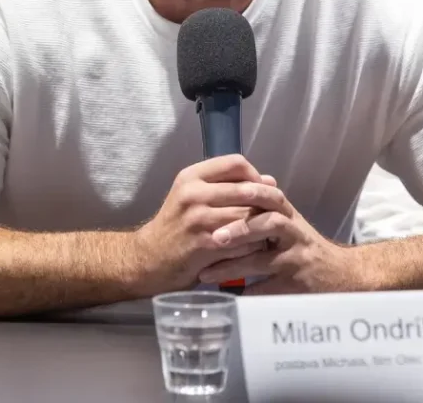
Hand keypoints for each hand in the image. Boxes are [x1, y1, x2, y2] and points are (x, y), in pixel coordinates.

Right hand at [132, 155, 285, 294]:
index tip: (261, 190)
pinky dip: (253, 246)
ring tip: (266, 233)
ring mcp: (198, 219)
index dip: (255, 175)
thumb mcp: (192, 197)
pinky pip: (243, 242)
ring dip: (262, 227)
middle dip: (264, 204)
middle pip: (246, 190)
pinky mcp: (205, 245)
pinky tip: (254, 250)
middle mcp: (193, 193)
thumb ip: (227, 186)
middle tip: (273, 214)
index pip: (235, 163)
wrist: (148, 259)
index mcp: (191, 177)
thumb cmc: (176, 226)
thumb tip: (270, 181)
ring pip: (248, 216)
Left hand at [197, 201, 360, 294]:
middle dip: (240, 229)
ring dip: (234, 266)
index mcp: (288, 215)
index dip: (250, 193)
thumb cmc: (304, 246)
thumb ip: (264, 210)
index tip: (222, 195)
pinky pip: (267, 289)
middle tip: (214, 237)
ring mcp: (297, 259)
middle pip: (270, 223)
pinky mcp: (297, 285)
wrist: (341, 274)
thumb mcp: (288, 223)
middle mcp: (295, 233)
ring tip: (207, 273)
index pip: (271, 196)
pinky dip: (246, 293)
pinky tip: (226, 296)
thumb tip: (230, 191)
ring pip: (263, 260)